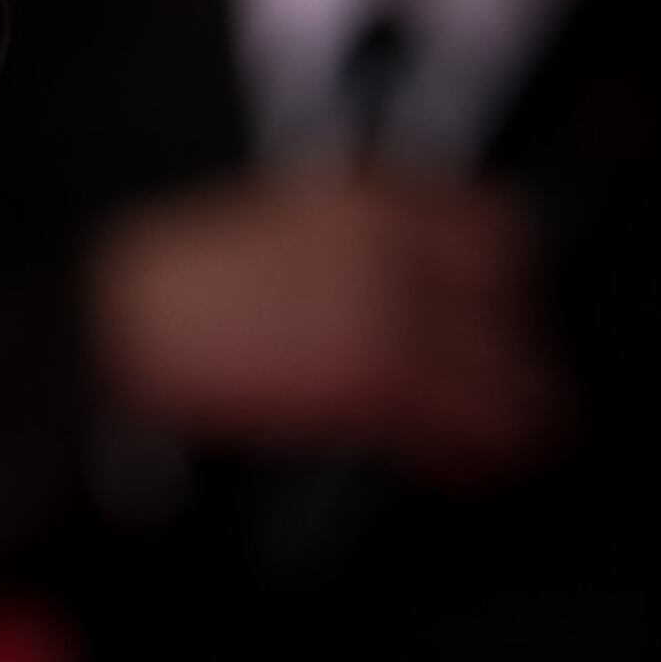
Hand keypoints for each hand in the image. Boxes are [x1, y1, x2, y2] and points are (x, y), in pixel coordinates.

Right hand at [87, 170, 571, 484]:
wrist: (116, 328)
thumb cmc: (174, 295)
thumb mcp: (272, 239)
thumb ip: (342, 254)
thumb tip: (391, 299)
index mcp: (362, 197)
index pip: (482, 223)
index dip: (512, 277)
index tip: (522, 309)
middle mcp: (387, 239)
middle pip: (502, 289)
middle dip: (528, 342)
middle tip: (544, 386)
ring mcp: (382, 301)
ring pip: (488, 357)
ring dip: (522, 403)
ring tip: (542, 438)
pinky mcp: (366, 371)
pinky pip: (449, 410)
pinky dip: (480, 441)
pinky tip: (490, 464)